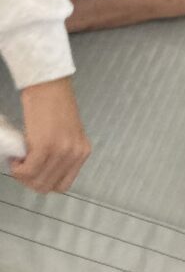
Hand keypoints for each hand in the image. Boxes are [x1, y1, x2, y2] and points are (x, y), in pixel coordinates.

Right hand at [11, 78, 90, 193]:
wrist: (49, 85)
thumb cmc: (54, 104)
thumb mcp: (66, 134)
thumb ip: (61, 152)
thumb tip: (45, 170)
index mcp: (82, 151)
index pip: (63, 185)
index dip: (44, 182)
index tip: (34, 173)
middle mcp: (75, 153)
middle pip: (48, 186)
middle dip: (30, 180)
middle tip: (22, 166)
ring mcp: (62, 151)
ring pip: (36, 181)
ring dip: (22, 174)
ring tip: (19, 159)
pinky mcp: (45, 146)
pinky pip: (28, 171)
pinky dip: (17, 168)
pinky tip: (16, 157)